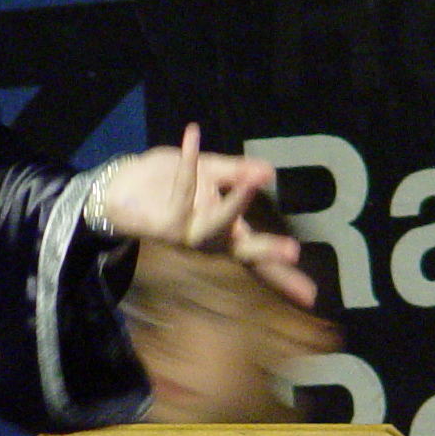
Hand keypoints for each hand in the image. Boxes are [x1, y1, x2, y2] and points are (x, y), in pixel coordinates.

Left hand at [100, 125, 315, 308]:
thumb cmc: (170, 183)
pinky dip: (189, 163)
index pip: (260, 258)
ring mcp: (187, 236)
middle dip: (267, 253)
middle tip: (293, 251)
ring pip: (215, 225)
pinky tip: (194, 136)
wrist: (123, 185)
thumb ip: (237, 172)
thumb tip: (268, 172)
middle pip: (244, 252)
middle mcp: (209, 241)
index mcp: (225, 234)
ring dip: (234, 204)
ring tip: (252, 182)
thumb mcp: (209, 172)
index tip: (311, 298)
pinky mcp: (164, 224)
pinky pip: (183, 191)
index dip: (285, 280)